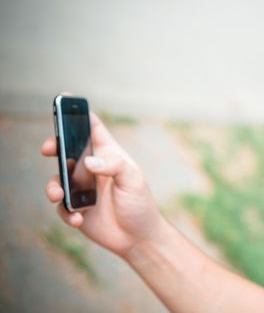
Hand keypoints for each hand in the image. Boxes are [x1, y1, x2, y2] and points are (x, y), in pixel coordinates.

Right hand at [42, 112, 166, 257]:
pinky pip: (61, 207)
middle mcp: (92, 169)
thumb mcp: (134, 180)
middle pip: (67, 150)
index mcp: (109, 155)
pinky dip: (66, 212)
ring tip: (59, 194)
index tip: (66, 99)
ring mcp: (82, 189)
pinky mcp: (76, 209)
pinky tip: (79, 219)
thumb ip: (114, 166)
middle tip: (48, 148)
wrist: (138, 238)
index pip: (93, 129)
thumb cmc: (141, 204)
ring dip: (53, 186)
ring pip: (57, 179)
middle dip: (54, 145)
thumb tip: (88, 163)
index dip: (79, 114)